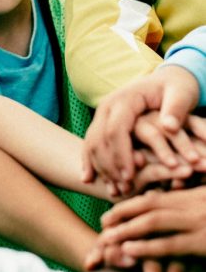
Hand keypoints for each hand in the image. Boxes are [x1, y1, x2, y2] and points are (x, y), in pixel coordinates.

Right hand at [82, 68, 199, 190]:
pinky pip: (91, 144)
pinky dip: (89, 162)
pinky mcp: (103, 123)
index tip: (131, 176)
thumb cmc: (177, 89)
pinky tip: (89, 180)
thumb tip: (169, 127)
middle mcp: (109, 106)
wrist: (167, 81)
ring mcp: (103, 115)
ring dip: (101, 168)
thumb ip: (177, 110)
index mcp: (126, 98)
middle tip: (124, 188)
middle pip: (100, 139)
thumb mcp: (182, 94)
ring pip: (93, 144)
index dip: (122, 154)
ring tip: (115, 190)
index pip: (116, 128)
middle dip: (110, 166)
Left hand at [100, 185, 205, 258]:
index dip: (134, 204)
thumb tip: (178, 214)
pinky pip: (169, 244)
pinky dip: (146, 247)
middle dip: (123, 213)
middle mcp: (193, 204)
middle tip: (103, 222)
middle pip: (150, 204)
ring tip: (106, 238)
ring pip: (154, 221)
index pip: (158, 198)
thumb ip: (192, 209)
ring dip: (127, 229)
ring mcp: (197, 221)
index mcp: (193, 196)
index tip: (114, 213)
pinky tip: (128, 251)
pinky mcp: (202, 242)